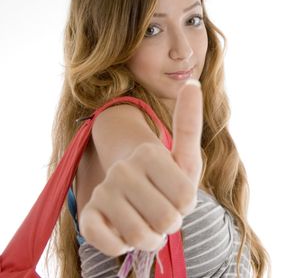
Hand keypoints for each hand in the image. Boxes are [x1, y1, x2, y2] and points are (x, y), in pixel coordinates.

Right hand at [79, 80, 202, 255]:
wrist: (133, 195)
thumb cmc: (167, 179)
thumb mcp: (186, 157)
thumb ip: (189, 123)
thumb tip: (193, 83)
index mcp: (149, 152)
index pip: (186, 199)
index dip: (187, 205)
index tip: (179, 195)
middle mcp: (123, 169)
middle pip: (166, 220)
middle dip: (170, 222)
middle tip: (162, 210)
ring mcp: (103, 192)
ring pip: (141, 236)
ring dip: (151, 237)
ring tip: (147, 221)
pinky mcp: (88, 218)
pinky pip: (113, 245)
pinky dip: (125, 246)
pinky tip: (124, 231)